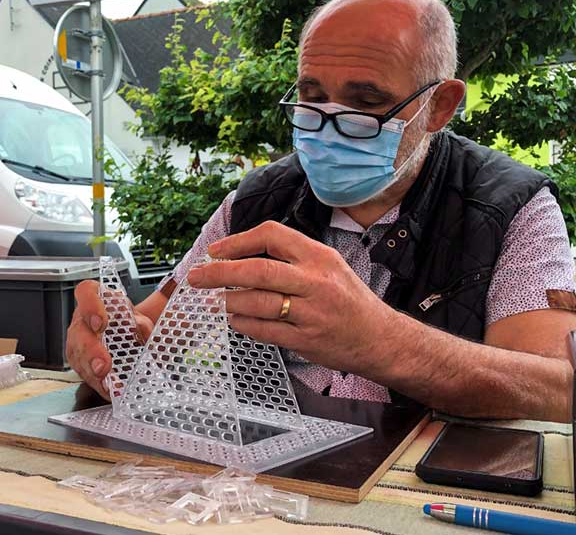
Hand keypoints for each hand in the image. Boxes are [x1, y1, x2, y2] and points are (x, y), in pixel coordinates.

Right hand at [66, 280, 153, 398]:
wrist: (125, 332)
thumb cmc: (127, 320)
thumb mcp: (138, 316)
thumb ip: (142, 322)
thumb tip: (141, 329)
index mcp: (95, 298)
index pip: (86, 292)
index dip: (90, 307)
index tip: (101, 323)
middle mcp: (82, 319)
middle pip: (79, 332)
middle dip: (91, 351)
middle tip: (103, 366)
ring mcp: (77, 341)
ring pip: (78, 356)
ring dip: (93, 372)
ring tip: (108, 384)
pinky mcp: (80, 362)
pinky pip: (84, 373)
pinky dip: (98, 384)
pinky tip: (109, 390)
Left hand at [186, 221, 392, 374]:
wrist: (379, 338)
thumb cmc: (349, 299)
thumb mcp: (328, 265)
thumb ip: (292, 257)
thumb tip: (241, 253)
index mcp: (319, 256)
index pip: (271, 235)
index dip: (237, 241)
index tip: (217, 251)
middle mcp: (315, 282)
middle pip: (257, 270)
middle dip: (220, 272)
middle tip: (196, 276)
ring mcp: (311, 313)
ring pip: (257, 302)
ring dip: (228, 301)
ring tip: (213, 301)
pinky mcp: (306, 340)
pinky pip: (264, 330)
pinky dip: (243, 323)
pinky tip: (235, 319)